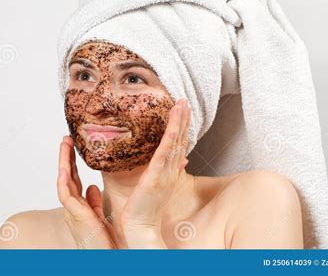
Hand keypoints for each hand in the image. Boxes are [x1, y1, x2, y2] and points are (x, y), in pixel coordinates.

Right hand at [57, 135, 116, 248]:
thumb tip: (92, 187)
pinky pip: (66, 195)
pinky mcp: (75, 215)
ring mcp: (72, 211)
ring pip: (64, 181)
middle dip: (66, 157)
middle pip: (67, 176)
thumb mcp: (99, 217)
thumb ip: (94, 202)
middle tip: (66, 139)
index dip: (73, 163)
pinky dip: (64, 180)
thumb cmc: (103, 242)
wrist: (104, 258)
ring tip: (65, 144)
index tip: (73, 147)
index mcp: (79, 206)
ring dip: (63, 162)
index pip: (74, 179)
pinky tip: (65, 168)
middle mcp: (72, 207)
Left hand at [119, 98, 190, 246]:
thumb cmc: (146, 208)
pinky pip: (164, 152)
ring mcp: (165, 172)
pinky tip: (172, 124)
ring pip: (174, 143)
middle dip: (183, 120)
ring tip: (181, 105)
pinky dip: (170, 137)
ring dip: (179, 122)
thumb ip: (170, 171)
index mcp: (171, 172)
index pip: (179, 145)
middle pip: (180, 140)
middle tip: (185, 101)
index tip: (184, 111)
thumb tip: (181, 160)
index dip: (182, 127)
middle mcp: (171, 170)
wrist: (141, 226)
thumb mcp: (160, 186)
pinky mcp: (156, 175)